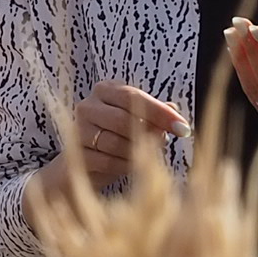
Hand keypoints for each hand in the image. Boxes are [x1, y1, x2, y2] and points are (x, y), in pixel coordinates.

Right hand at [54, 83, 188, 193]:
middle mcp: (88, 106)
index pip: (133, 96)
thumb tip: (174, 110)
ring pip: (115, 142)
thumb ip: (155, 115)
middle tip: (165, 144)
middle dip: (149, 134)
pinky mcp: (75, 152)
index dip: (159, 112)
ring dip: (136, 152)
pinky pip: (106, 161)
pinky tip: (130, 166)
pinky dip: (124, 165)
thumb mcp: (138, 122)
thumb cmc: (117, 137)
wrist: (85, 163)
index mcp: (105, 90)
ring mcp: (78, 129)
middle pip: (122, 119)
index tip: (182, 126)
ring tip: (145, 155)